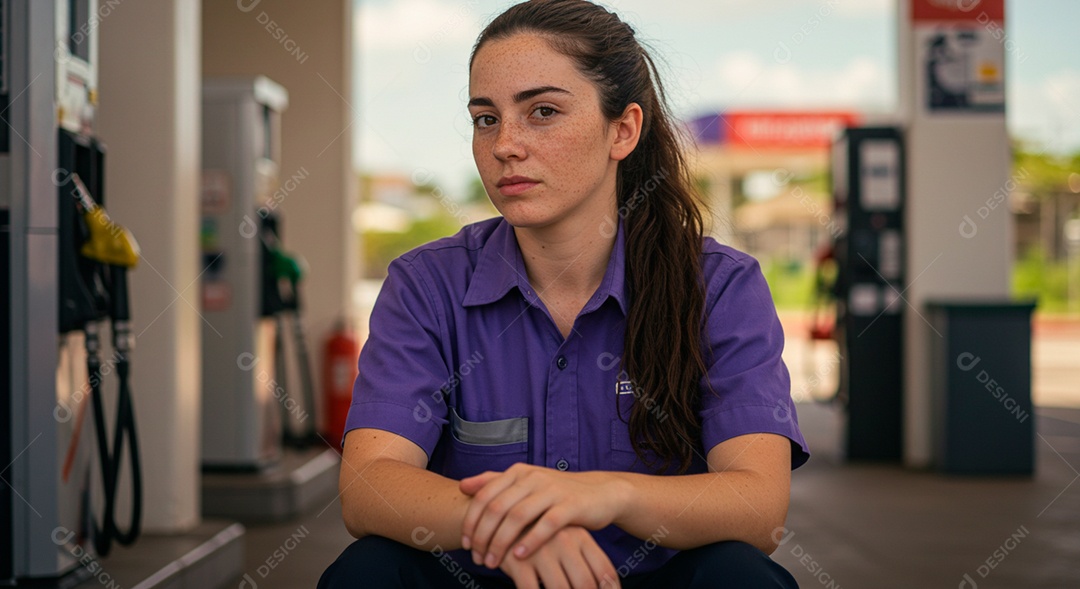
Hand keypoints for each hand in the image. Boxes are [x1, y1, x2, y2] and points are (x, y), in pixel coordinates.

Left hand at [459, 463, 628, 568]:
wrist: (600, 492)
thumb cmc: (557, 493)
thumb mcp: (525, 483)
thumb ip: (495, 482)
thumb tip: (462, 485)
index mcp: (518, 472)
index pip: (484, 496)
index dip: (471, 521)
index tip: (466, 544)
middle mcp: (532, 477)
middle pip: (497, 508)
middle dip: (483, 536)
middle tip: (477, 559)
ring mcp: (552, 490)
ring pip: (518, 517)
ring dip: (501, 543)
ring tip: (493, 562)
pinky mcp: (571, 505)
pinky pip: (546, 525)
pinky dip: (531, 541)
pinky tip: (520, 557)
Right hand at [499, 525, 620, 588]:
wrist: (502, 516)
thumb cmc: (541, 535)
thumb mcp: (566, 538)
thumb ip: (584, 558)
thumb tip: (606, 585)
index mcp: (581, 536)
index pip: (605, 570)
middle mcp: (564, 542)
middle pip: (586, 583)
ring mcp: (542, 551)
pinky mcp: (519, 562)